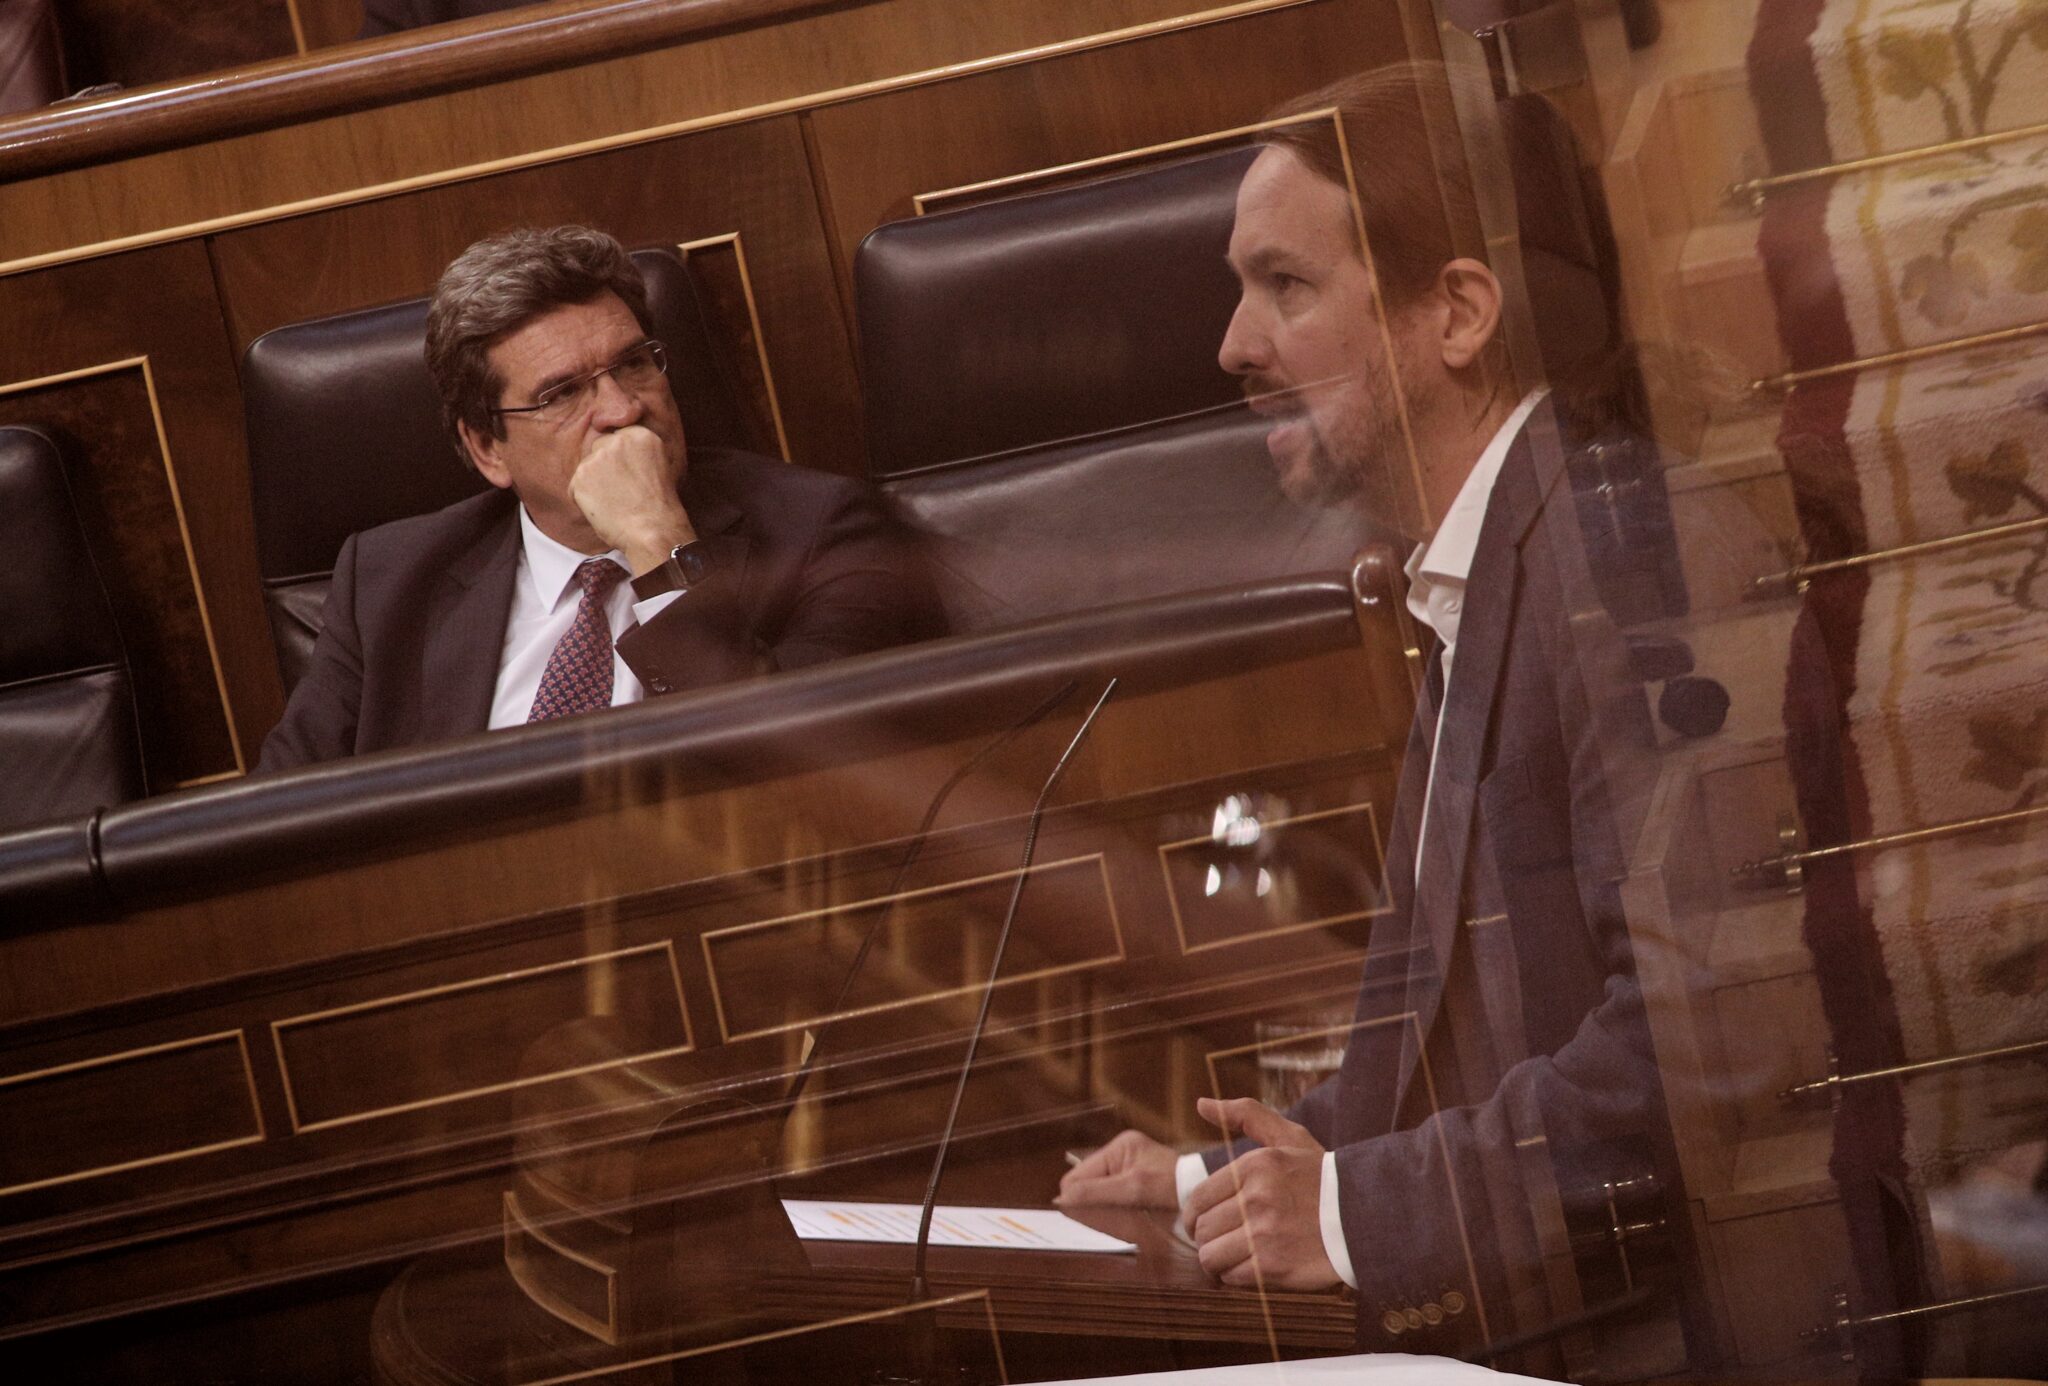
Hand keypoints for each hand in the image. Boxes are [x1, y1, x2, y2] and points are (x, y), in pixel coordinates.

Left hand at [569, 424, 694, 572]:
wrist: (653, 531)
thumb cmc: (659, 507)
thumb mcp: (660, 467)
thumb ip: (637, 453)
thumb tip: (616, 456)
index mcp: (641, 435)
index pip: (618, 438)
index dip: (622, 460)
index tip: (630, 477)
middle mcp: (618, 440)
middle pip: (600, 448)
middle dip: (605, 467)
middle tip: (621, 491)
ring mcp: (597, 457)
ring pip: (587, 468)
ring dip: (594, 484)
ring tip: (615, 504)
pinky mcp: (581, 476)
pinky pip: (575, 488)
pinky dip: (584, 502)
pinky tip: (604, 511)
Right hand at [1055, 1130, 1179, 1209]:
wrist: (1202, 1194)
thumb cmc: (1171, 1189)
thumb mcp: (1132, 1189)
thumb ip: (1095, 1192)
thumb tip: (1061, 1200)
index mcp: (1118, 1147)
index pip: (1076, 1176)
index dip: (1077, 1199)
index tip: (1089, 1217)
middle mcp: (1120, 1153)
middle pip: (1085, 1185)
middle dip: (1093, 1204)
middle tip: (1113, 1218)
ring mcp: (1128, 1167)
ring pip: (1096, 1194)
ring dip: (1105, 1210)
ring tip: (1126, 1217)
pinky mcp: (1135, 1182)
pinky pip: (1111, 1199)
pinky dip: (1115, 1211)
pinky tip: (1131, 1217)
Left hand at [1184, 1096, 1337, 1289]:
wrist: (1367, 1217)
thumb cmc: (1323, 1177)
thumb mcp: (1289, 1137)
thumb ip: (1245, 1115)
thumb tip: (1201, 1104)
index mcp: (1254, 1166)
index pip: (1198, 1198)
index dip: (1195, 1215)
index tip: (1204, 1222)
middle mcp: (1256, 1199)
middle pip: (1201, 1229)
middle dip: (1206, 1238)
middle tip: (1222, 1240)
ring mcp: (1265, 1234)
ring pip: (1210, 1256)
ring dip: (1218, 1260)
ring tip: (1233, 1255)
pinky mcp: (1274, 1267)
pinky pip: (1232, 1278)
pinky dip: (1236, 1277)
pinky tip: (1252, 1267)